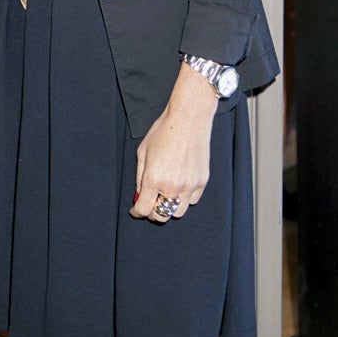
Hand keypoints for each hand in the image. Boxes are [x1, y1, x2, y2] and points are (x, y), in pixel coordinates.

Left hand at [130, 64, 217, 223]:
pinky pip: (192, 200)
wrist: (188, 120)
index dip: (137, 212)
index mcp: (153, 179)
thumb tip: (140, 195)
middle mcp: (172, 186)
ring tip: (166, 195)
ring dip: (169, 207)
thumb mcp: (143, 152)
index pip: (144, 209)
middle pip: (161, 216)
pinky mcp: (202, 182)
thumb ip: (140, 176)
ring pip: (178, 212)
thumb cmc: (163, 132)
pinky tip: (180, 186)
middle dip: (152, 212)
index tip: (135, 210)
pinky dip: (184, 198)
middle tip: (150, 203)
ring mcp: (189, 186)